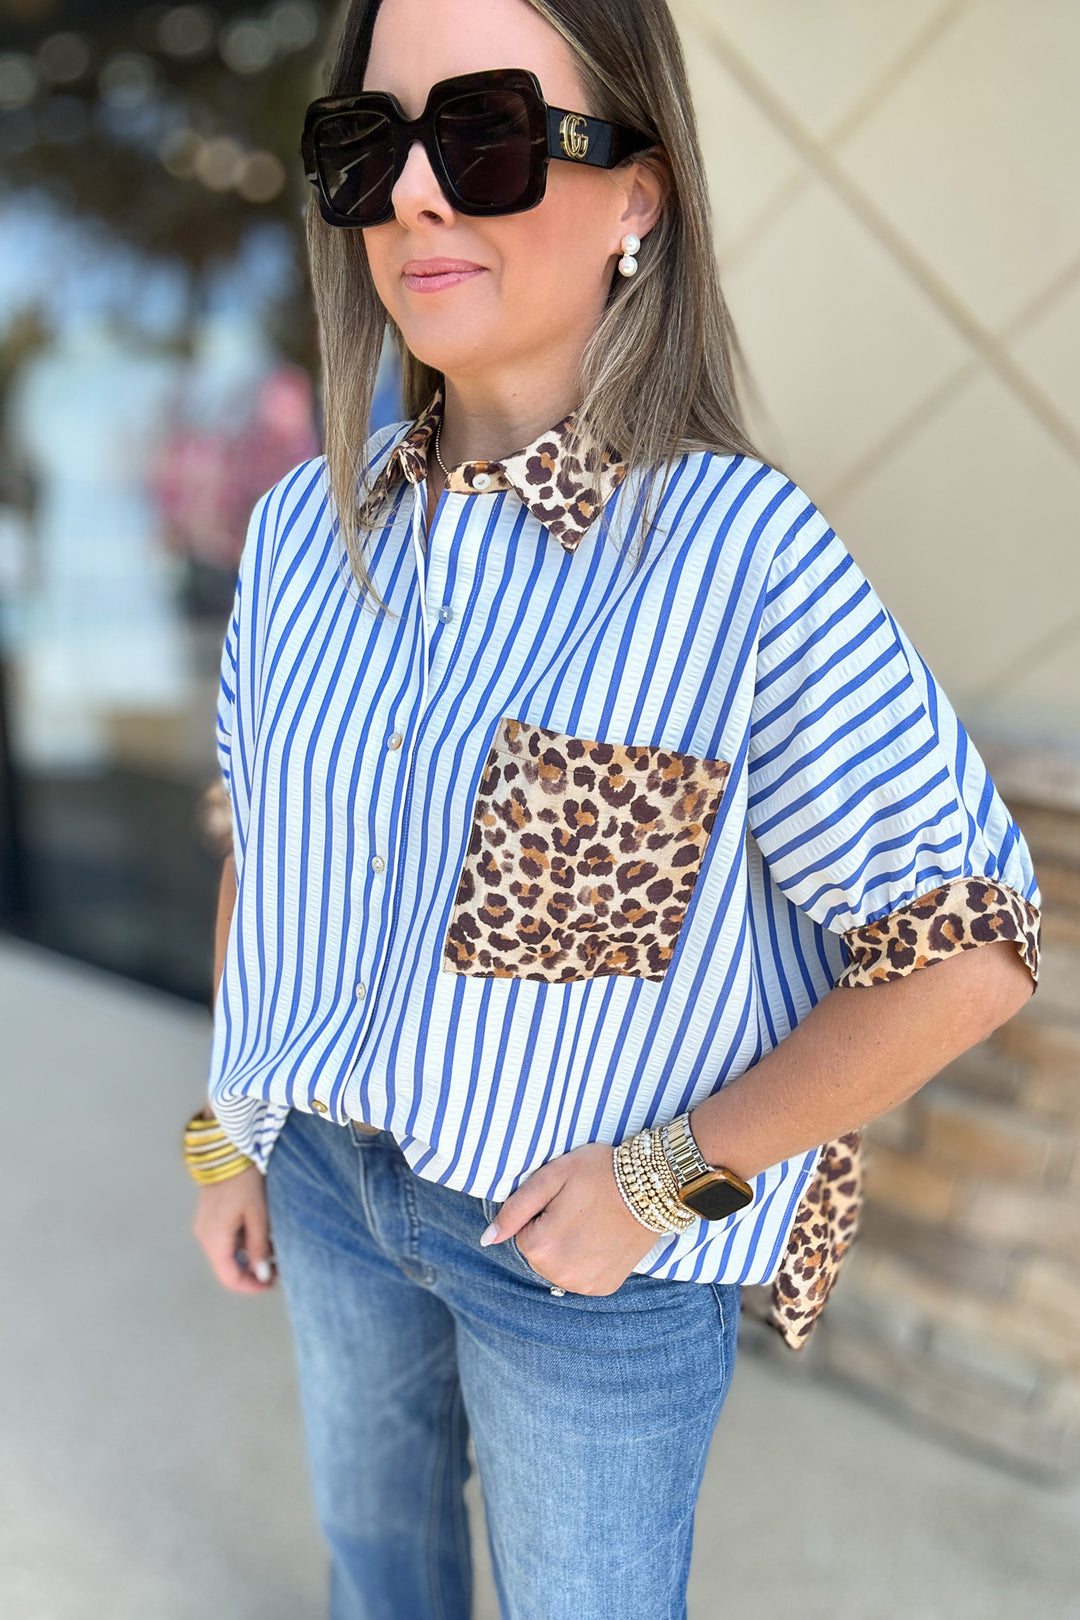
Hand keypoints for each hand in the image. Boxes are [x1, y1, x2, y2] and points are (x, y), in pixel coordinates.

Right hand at [192, 1164, 276, 1293]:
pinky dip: (242, 1242)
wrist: (226, 1150)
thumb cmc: (243, 1180)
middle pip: (227, 1268)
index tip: (272, 1282)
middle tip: (277, 1267)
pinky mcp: (210, 1217)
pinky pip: (226, 1239)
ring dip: (249, 1256)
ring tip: (274, 1247)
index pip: (230, 1278)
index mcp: (215, 1240)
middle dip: (252, 1271)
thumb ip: (259, 1246)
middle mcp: (205, 1237)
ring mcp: (205, 1226)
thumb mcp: (257, 1215)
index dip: (251, 1286)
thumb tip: (261, 1274)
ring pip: (228, 1254)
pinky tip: (261, 1233)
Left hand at [484, 1141, 660, 1295]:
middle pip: (538, 1253)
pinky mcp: (604, 1288)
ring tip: (593, 1222)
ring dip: (568, 1247)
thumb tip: (486, 1239)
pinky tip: (603, 1239)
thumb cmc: (599, 1173)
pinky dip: (587, 1260)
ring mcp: (584, 1285)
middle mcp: (560, 1275)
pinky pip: (580, 1276)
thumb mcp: (552, 1176)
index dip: (541, 1212)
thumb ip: (515, 1209)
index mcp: (541, 1246)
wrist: (654, 1187)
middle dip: (552, 1231)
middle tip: (580, 1208)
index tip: (565, 1199)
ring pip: (557, 1266)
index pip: (522, 1233)